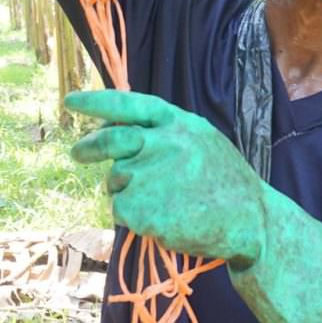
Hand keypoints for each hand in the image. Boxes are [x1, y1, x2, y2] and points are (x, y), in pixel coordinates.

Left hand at [67, 89, 264, 265]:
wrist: (251, 221)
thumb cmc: (225, 183)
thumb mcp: (200, 141)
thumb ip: (164, 133)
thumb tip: (116, 133)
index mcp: (177, 123)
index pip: (128, 105)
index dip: (96, 103)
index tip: (70, 101)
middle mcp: (161, 143)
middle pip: (111, 141)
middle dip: (88, 147)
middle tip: (76, 153)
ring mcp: (150, 175)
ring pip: (117, 181)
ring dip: (127, 192)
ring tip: (164, 203)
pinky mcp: (142, 208)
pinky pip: (121, 211)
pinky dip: (133, 217)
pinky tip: (162, 220)